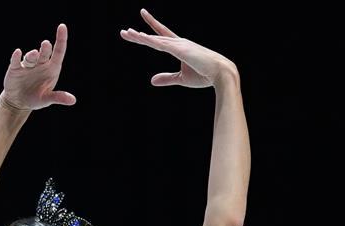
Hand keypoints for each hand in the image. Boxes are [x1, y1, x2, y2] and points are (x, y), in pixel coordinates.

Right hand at [1, 23, 75, 110]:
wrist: (18, 102)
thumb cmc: (36, 98)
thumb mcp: (47, 99)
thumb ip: (58, 98)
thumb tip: (73, 101)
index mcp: (52, 68)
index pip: (58, 51)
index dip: (61, 39)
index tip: (62, 26)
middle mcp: (40, 63)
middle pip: (44, 53)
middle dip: (45, 49)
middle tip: (45, 45)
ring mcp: (28, 65)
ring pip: (31, 57)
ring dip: (32, 55)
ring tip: (33, 55)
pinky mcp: (15, 68)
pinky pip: (15, 61)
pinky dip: (16, 57)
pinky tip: (17, 52)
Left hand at [120, 8, 237, 87]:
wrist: (221, 74)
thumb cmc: (204, 75)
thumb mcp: (181, 78)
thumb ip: (166, 78)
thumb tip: (151, 81)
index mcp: (179, 47)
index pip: (160, 37)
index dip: (149, 31)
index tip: (137, 26)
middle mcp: (178, 43)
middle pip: (154, 37)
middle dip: (138, 35)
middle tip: (123, 32)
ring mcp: (180, 45)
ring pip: (156, 40)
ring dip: (141, 37)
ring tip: (127, 33)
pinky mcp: (181, 50)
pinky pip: (163, 44)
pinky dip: (151, 41)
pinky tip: (141, 38)